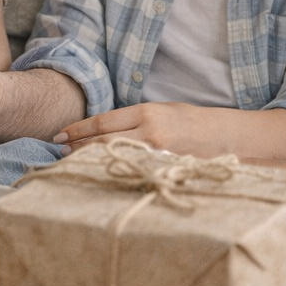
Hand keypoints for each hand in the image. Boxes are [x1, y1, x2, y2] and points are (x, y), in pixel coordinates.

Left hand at [53, 103, 231, 158]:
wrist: (225, 137)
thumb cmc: (191, 122)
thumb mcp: (162, 111)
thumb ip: (134, 120)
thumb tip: (102, 129)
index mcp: (147, 113)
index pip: (103, 122)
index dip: (78, 129)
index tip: (60, 134)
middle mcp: (150, 132)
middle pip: (102, 140)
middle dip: (78, 146)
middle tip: (59, 150)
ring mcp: (157, 154)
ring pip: (114, 157)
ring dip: (89, 159)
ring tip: (72, 161)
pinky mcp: (163, 170)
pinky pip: (131, 171)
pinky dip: (112, 171)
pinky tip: (100, 174)